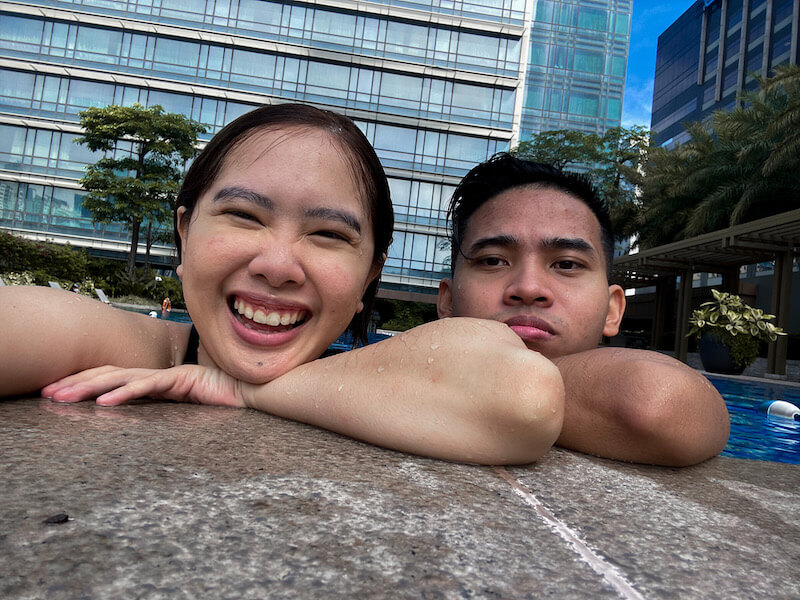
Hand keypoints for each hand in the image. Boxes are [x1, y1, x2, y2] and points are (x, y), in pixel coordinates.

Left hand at [41, 365, 245, 407]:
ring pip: (122, 377)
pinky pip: (149, 386)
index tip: (57, 393)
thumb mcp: (184, 408)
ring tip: (64, 397)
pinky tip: (105, 402)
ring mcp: (169, 375)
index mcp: (155, 381)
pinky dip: (125, 393)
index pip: (113, 378)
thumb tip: (139, 419)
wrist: (255, 391)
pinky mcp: (182, 379)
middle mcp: (158, 374)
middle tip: (46, 394)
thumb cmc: (224, 401)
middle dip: (75, 383)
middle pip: (109, 374)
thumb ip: (164, 408)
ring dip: (89, 388)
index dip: (84, 382)